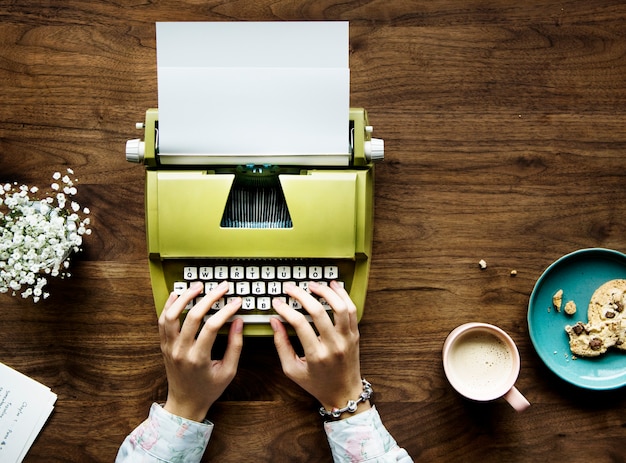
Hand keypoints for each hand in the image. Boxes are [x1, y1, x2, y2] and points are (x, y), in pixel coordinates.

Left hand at [159, 281, 242, 421]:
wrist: (185, 403)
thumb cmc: (209, 389)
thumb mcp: (228, 371)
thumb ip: (235, 345)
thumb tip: (239, 321)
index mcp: (198, 358)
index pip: (212, 326)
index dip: (226, 310)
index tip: (236, 301)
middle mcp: (181, 351)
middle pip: (193, 316)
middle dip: (210, 297)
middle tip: (222, 287)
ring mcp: (169, 347)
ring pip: (172, 315)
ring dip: (185, 297)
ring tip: (198, 286)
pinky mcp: (164, 345)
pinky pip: (162, 321)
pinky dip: (169, 306)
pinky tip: (178, 295)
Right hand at [270, 281, 369, 416]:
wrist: (344, 393)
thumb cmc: (316, 383)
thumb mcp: (292, 370)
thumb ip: (281, 345)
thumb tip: (275, 321)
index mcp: (316, 355)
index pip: (299, 324)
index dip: (286, 309)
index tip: (277, 302)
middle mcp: (333, 345)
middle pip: (318, 312)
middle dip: (301, 295)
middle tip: (290, 288)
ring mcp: (347, 339)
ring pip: (339, 307)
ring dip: (325, 292)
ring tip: (312, 284)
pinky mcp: (355, 335)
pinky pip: (352, 310)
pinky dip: (343, 296)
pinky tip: (333, 287)